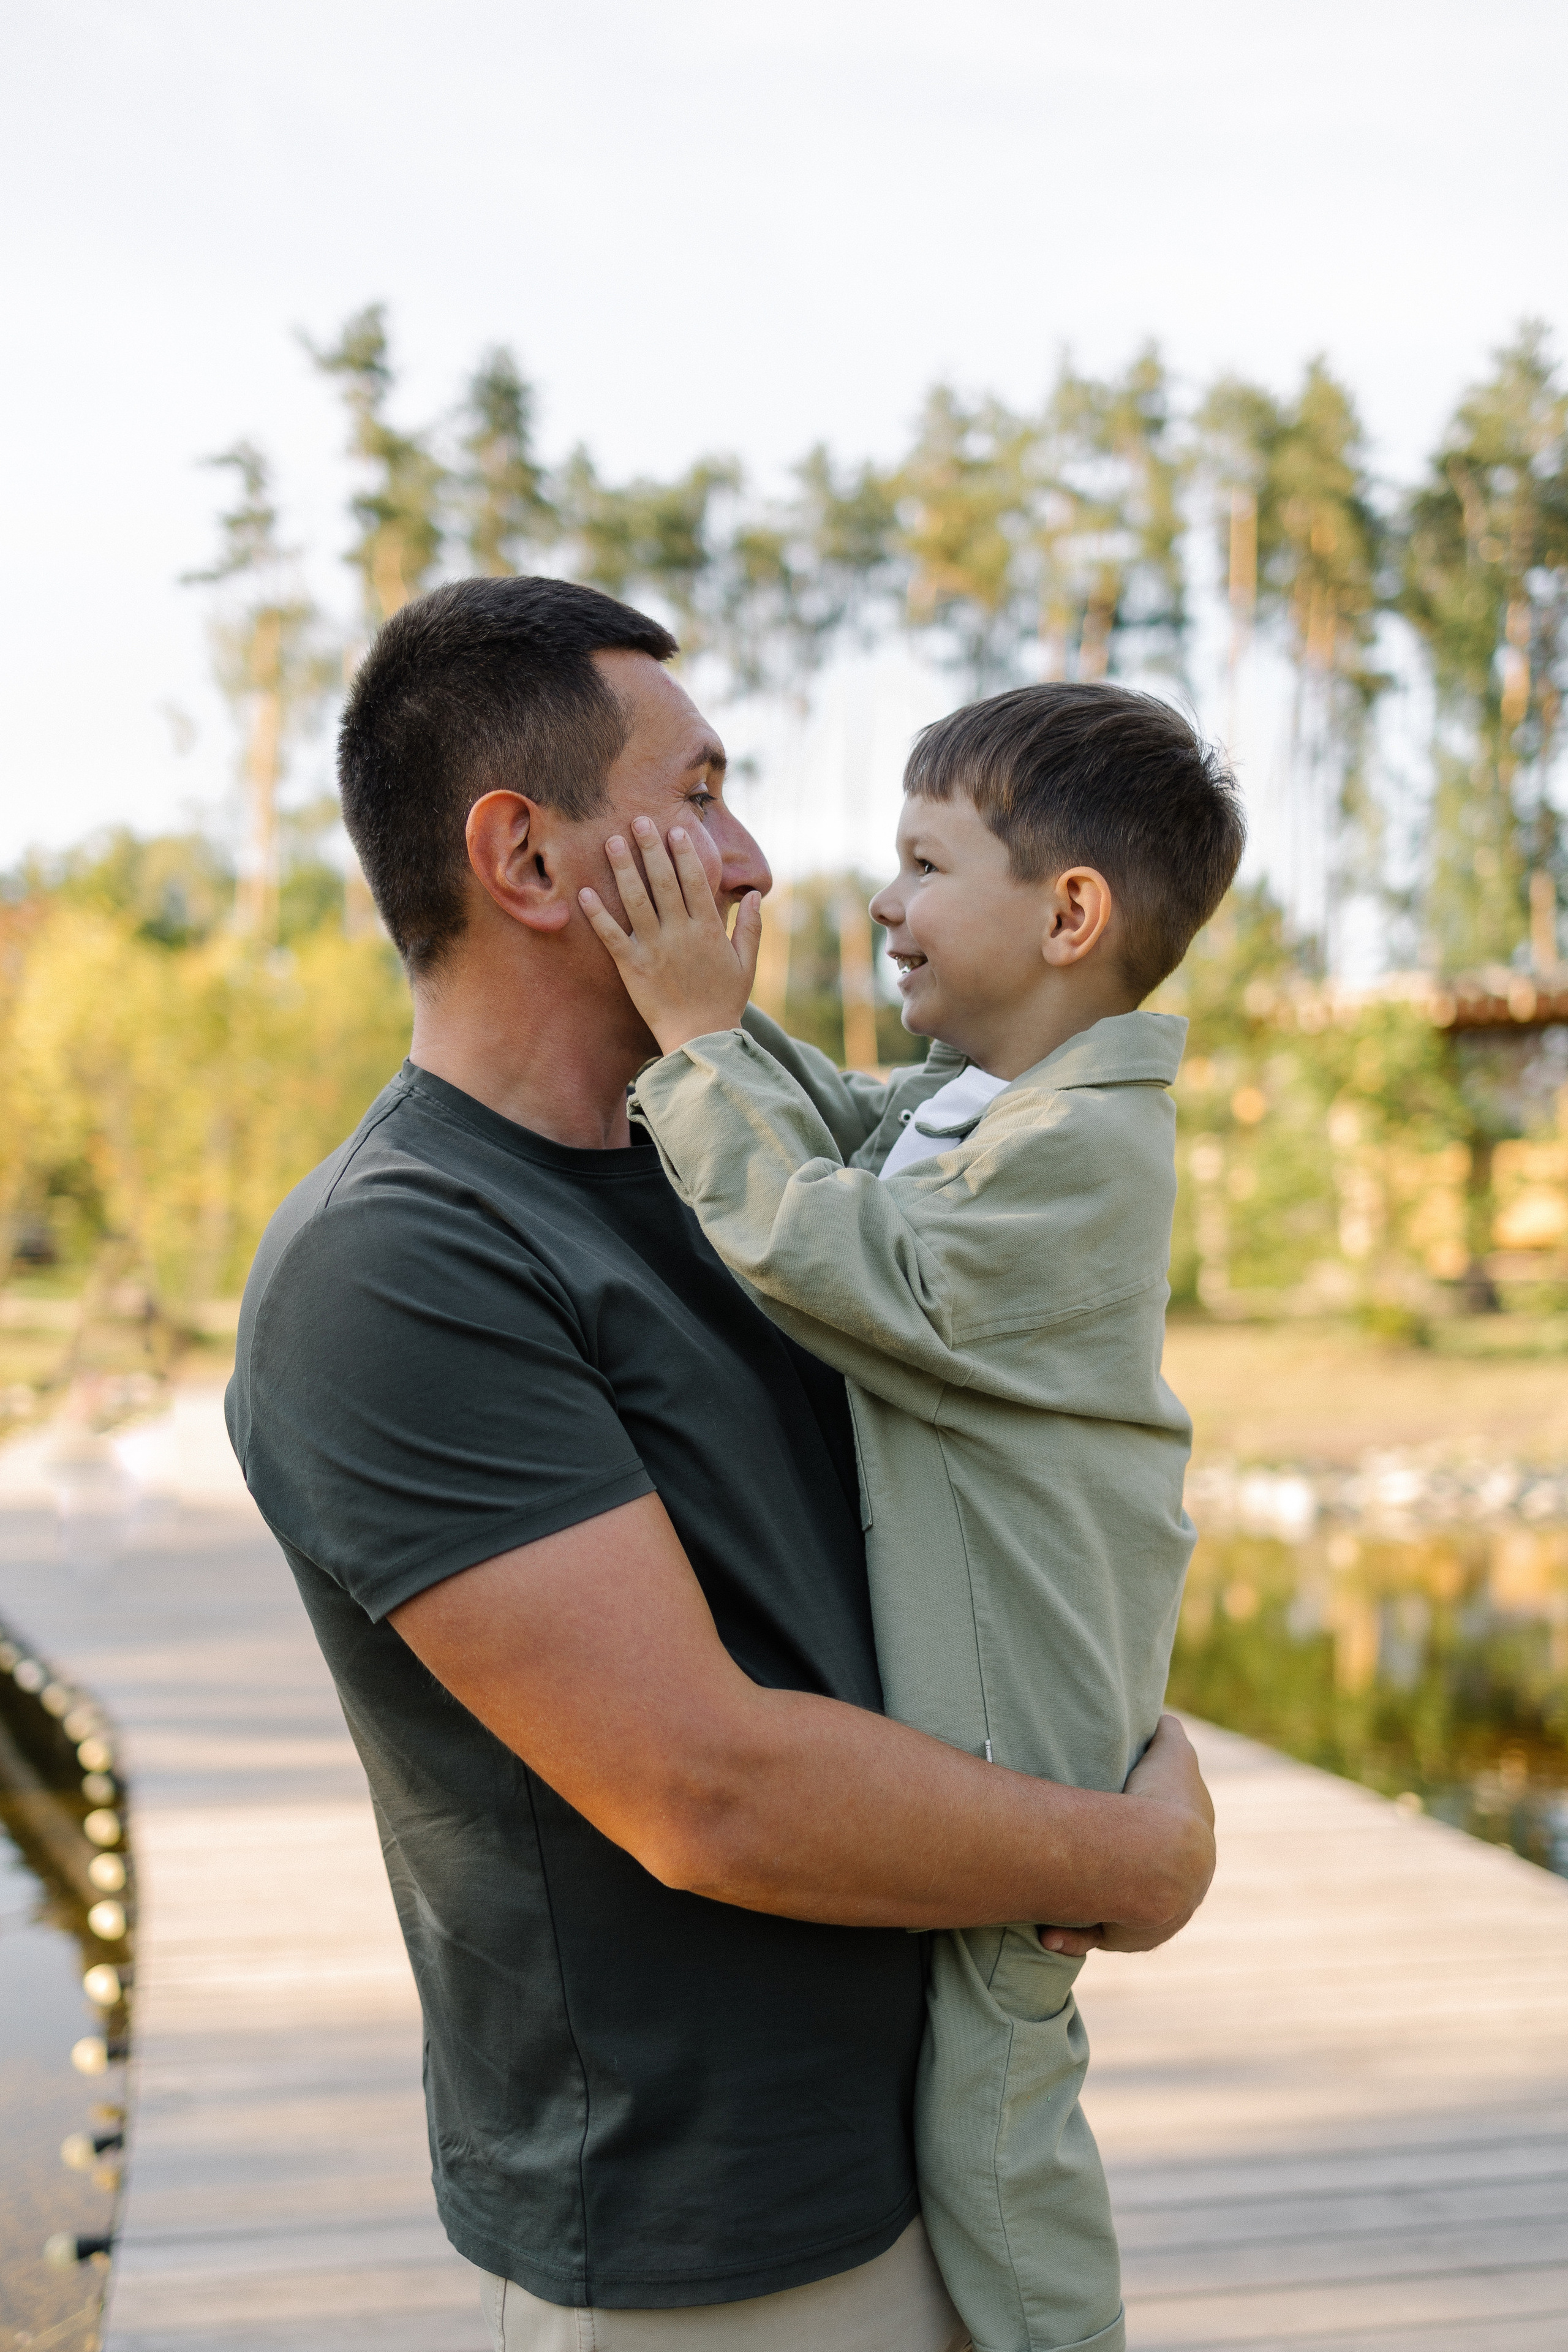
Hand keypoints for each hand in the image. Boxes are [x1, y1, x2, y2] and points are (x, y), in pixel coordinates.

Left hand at [580, 818, 762, 1054]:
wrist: (701, 1040)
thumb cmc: (725, 1002)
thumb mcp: (747, 963)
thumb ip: (750, 926)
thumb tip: (756, 894)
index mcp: (708, 929)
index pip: (695, 880)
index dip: (684, 853)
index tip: (674, 830)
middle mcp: (680, 933)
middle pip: (663, 881)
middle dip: (650, 848)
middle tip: (638, 820)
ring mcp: (654, 949)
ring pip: (636, 900)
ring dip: (623, 868)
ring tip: (612, 841)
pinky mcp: (632, 968)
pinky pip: (611, 935)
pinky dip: (597, 914)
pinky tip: (584, 892)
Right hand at [1037, 1717, 1214, 1959]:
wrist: (1163, 1857)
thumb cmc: (1164, 1799)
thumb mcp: (1171, 1754)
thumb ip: (1169, 1736)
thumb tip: (1164, 1721)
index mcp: (1193, 1852)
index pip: (1169, 1845)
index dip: (1140, 1831)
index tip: (1111, 1824)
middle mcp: (1179, 1893)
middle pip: (1141, 1883)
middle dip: (1113, 1874)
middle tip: (1078, 1859)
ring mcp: (1153, 1920)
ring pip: (1117, 1913)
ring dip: (1086, 1905)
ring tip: (1053, 1897)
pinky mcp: (1126, 1937)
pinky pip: (1094, 1937)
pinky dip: (1070, 1934)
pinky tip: (1047, 1932)